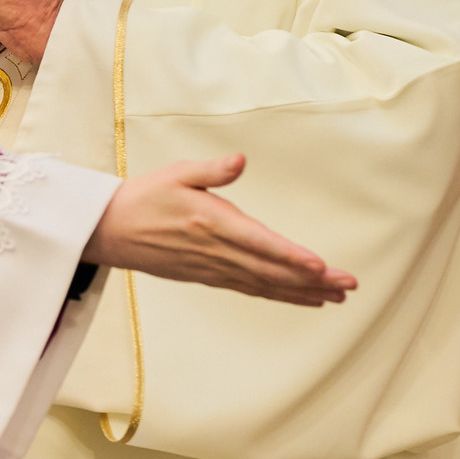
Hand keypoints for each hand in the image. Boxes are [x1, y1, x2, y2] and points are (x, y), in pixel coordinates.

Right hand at [83, 157, 358, 307]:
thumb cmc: (145, 197)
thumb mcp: (176, 173)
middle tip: (348, 286)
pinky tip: (301, 298)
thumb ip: (211, 170)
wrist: (111, 231)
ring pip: (266, 285)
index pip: (259, 243)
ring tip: (337, 297)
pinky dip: (280, 295)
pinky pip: (252, 289)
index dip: (291, 256)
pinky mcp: (210, 277)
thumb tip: (241, 160)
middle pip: (271, 270)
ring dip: (302, 292)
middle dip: (312, 280)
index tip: (320, 265)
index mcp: (211, 222)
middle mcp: (217, 251)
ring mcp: (214, 268)